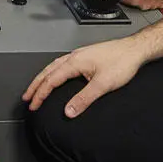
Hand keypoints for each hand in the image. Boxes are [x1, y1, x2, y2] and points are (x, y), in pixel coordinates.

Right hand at [22, 38, 149, 117]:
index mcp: (75, 62)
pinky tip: (56, 76)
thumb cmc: (122, 62)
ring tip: (36, 88)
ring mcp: (80, 55)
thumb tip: (69, 111)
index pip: (51, 80)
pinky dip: (53, 72)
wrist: (135, 50)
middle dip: (36, 85)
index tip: (33, 105)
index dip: (40, 94)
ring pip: (54, 66)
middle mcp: (74, 57)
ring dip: (43, 78)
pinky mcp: (86, 56)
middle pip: (48, 71)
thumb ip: (84, 99)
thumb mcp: (103, 84)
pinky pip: (62, 64)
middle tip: (27, 97)